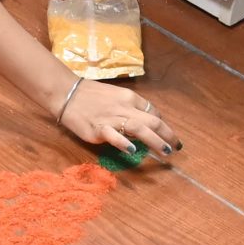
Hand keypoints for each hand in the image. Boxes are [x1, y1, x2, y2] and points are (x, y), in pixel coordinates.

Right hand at [56, 77, 180, 157]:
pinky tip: (132, 151)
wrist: (67, 93)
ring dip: (155, 140)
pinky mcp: (98, 129)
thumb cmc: (91, 95)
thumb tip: (145, 123)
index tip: (168, 136)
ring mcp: (112, 119)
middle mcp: (125, 107)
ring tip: (166, 151)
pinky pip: (114, 136)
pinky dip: (124, 143)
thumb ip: (130, 108)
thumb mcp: (116, 96)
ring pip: (139, 128)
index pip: (153, 112)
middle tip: (176, 148)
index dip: (163, 126)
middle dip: (168, 135)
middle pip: (152, 121)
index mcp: (130, 98)